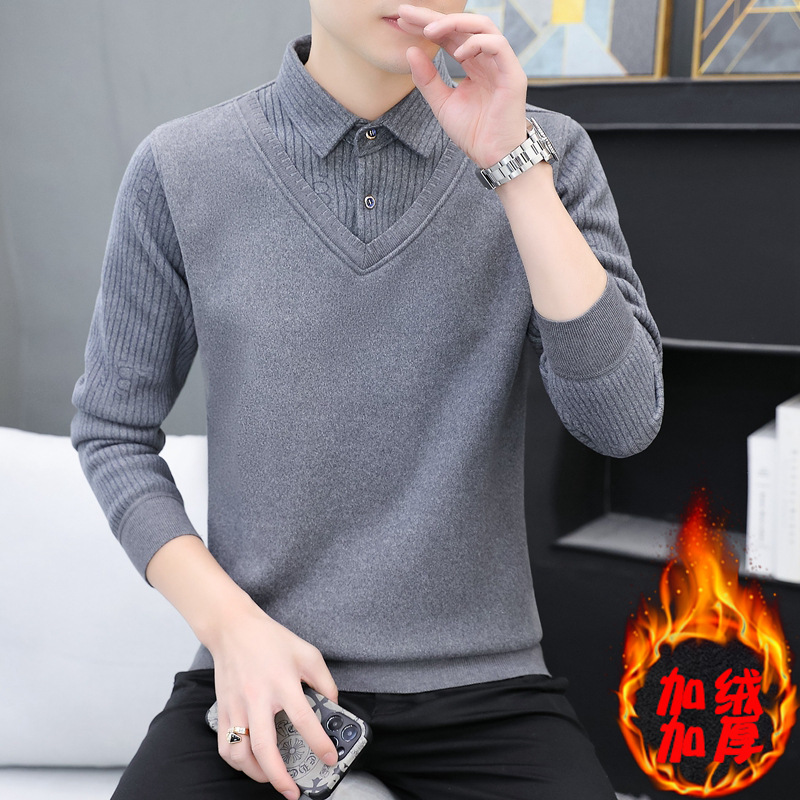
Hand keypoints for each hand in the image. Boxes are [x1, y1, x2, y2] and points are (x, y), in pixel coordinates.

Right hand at [209, 607, 338, 799]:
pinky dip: (236, 762)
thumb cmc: (271, 640)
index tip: (329, 757)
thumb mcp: (307, 653)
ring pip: (240, 752)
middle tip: (294, 791)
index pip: (303, 718)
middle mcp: (258, 697)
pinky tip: (249, 764)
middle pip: (265, 746)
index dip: (318, 742)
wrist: (233, 628)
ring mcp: (237, 705)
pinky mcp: (223, 709)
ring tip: (272, 779)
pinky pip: (225, 746)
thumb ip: (324, 681)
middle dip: (280, 776)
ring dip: (256, 773)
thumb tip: (332, 706)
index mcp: (282, 681)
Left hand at [396, 4, 529, 168]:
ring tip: (429, 31)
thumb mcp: (442, 104)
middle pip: (462, 26)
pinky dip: (477, 44)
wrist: (492, 156)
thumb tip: (410, 51)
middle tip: (406, 13)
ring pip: (483, 26)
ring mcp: (501, 64)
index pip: (449, 36)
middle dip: (433, 17)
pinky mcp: (513, 74)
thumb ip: (427, 79)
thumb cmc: (473, 133)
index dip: (426, 26)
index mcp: (473, 64)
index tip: (402, 22)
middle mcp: (487, 59)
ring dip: (455, 23)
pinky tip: (459, 53)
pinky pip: (497, 46)